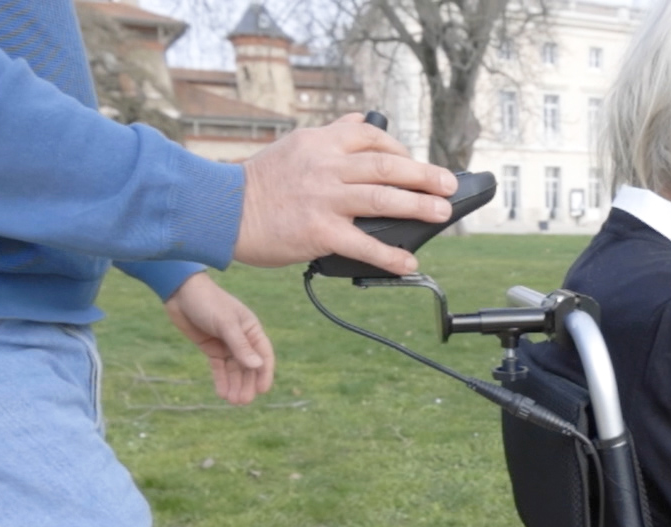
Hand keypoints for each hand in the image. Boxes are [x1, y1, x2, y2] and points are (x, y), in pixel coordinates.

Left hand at [163, 272, 274, 404]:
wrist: (181, 292)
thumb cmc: (208, 302)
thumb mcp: (225, 323)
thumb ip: (240, 345)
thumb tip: (257, 366)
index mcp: (251, 329)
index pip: (263, 355)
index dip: (265, 373)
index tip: (262, 390)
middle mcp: (241, 338)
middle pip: (248, 366)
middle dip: (247, 384)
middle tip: (243, 401)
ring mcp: (226, 344)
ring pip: (234, 369)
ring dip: (234, 385)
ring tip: (233, 401)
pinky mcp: (211, 348)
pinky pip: (219, 367)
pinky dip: (221, 380)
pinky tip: (221, 393)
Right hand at [235, 114, 458, 274]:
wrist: (222, 210)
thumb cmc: (258, 182)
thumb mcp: (295, 144)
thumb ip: (331, 134)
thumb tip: (362, 119)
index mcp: (321, 142)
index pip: (372, 137)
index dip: (401, 149)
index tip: (415, 162)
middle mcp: (326, 166)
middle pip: (387, 165)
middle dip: (424, 175)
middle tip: (448, 184)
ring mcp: (324, 198)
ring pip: (382, 199)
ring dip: (418, 206)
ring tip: (440, 214)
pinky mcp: (318, 231)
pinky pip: (363, 243)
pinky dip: (390, 255)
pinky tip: (407, 262)